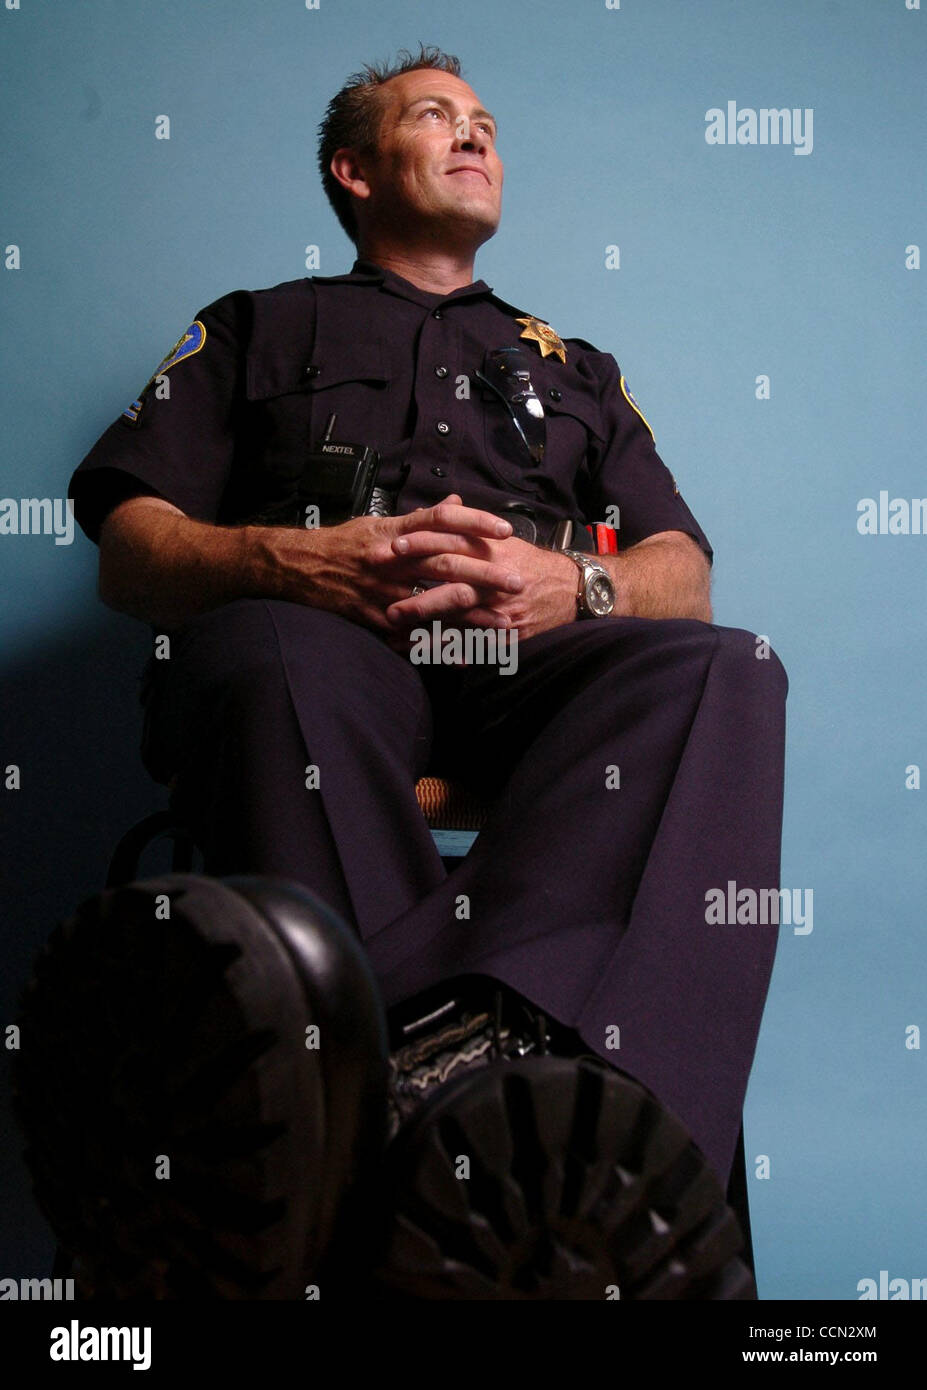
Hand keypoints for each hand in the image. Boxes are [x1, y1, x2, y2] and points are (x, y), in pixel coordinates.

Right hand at [260, 494, 524, 646]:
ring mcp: (384, 592)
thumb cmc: (345, 544)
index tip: (505, 531)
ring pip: (434, 604)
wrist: (300, 568)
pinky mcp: (376, 620)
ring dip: (471, 616)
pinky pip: (413, 637)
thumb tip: (456, 501)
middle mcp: (391, 560)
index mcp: (395, 533)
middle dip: (484, 575)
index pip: (441, 520)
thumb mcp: (380, 522)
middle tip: (516, 583)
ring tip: (502, 624)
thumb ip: (421, 518)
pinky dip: (440, 647)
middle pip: (445, 564)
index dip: (475, 523)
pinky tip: (466, 655)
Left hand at [384, 497, 578, 643]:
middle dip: (418, 596)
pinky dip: (451, 650)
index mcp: (492, 552)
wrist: (570, 590)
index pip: (452, 543)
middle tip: (387, 604)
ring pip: (460, 619)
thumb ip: (466, 526)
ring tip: (397, 634)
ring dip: (426, 629)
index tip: (394, 546)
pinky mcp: (508, 634)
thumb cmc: (529, 563)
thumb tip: (434, 509)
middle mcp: (495, 580)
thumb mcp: (501, 540)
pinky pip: (476, 645)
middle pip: (452, 585)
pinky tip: (427, 654)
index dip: (422, 544)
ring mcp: (501, 610)